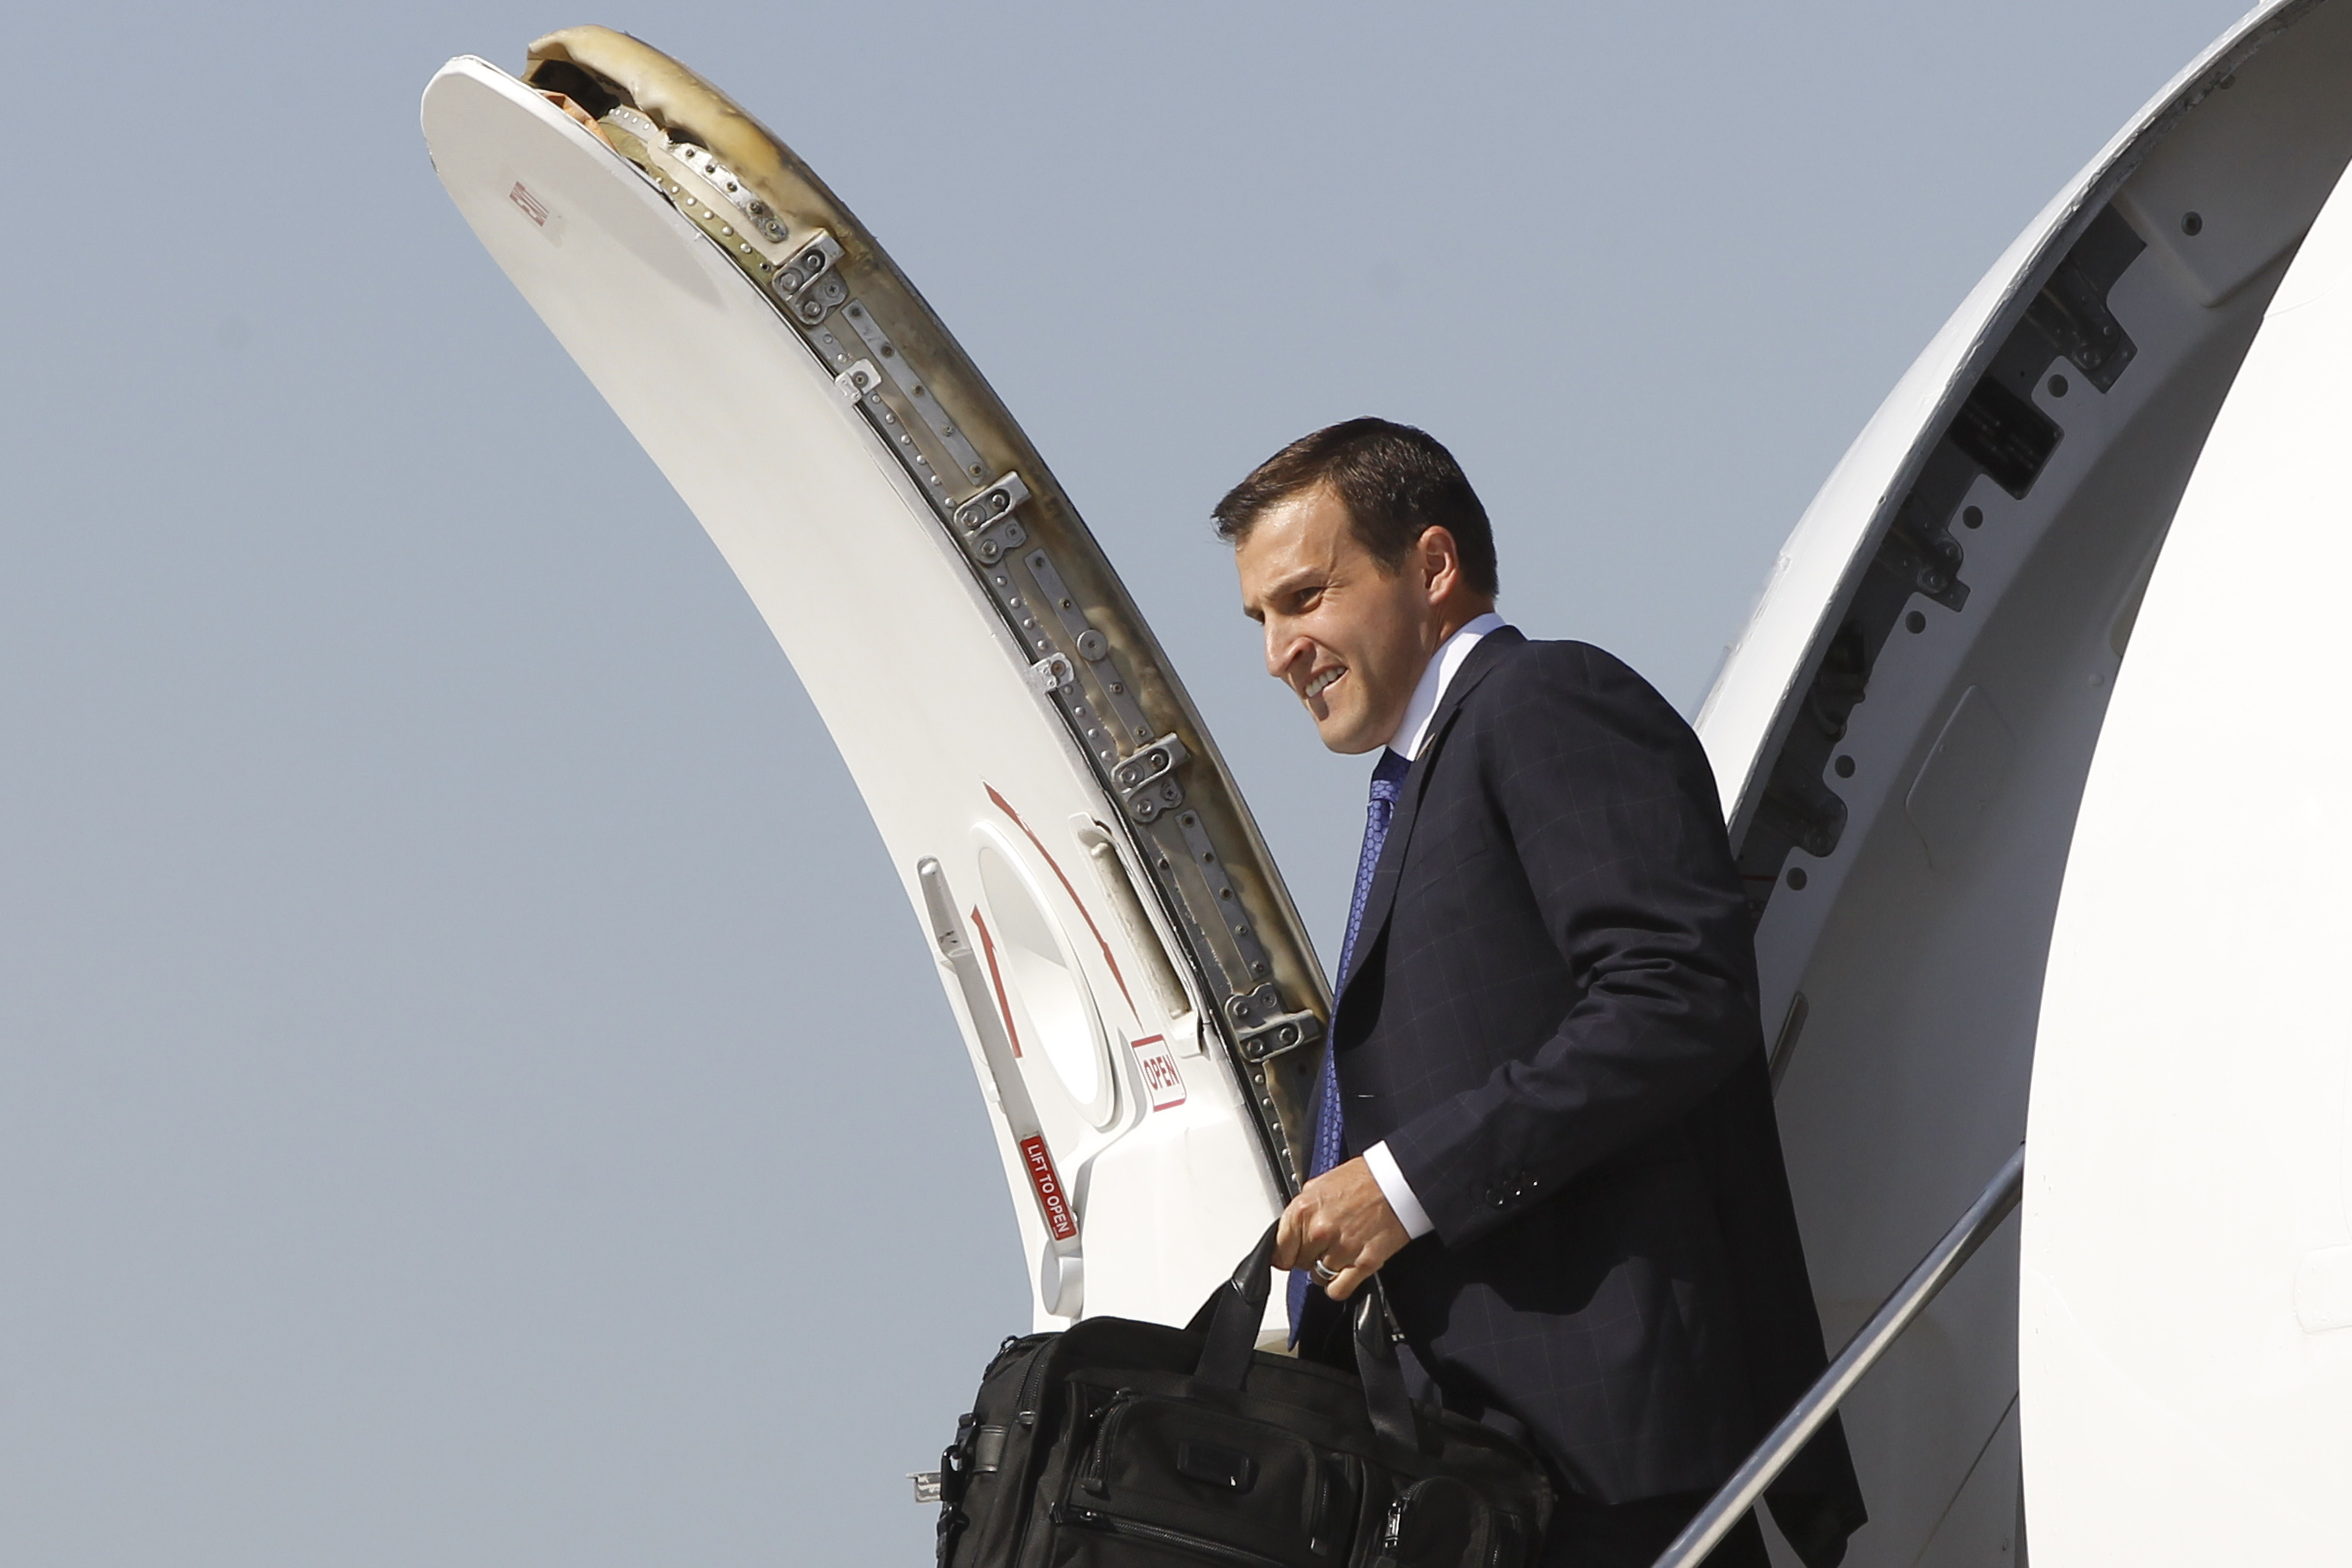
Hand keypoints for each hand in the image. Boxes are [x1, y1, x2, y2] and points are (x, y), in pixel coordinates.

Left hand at [1273, 1156, 1409, 1300]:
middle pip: (1300, 1265)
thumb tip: (1290, 1232)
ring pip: (1319, 1277)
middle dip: (1310, 1257)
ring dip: (1328, 1269)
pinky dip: (1340, 1285)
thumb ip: (1301, 1211)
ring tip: (1342, 1250)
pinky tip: (1347, 1271)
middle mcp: (1320, 1230)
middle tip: (1326, 1243)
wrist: (1399, 1180)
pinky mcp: (1364, 1262)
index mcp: (1304, 1209)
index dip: (1287, 1253)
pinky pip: (1338, 1290)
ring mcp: (1342, 1248)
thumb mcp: (1319, 1185)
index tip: (1292, 1253)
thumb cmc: (1363, 1179)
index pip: (1280, 1251)